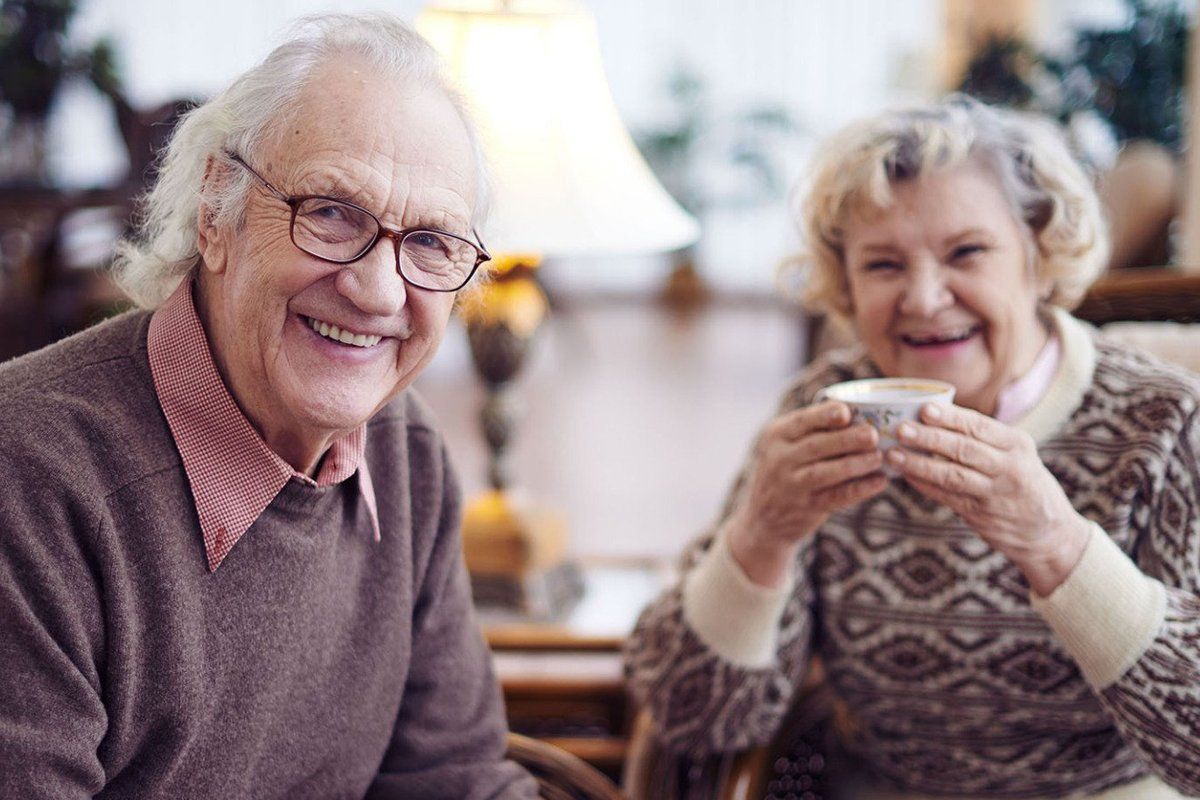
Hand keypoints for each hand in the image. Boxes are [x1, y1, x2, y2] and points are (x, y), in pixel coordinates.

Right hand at [727, 401, 886, 586]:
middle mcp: (779, 458)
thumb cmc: (787, 469)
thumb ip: (813, 429)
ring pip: (825, 472)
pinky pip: (836, 497)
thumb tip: (859, 411)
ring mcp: (791, 484)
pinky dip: (859, 489)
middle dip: (847, 439)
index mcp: (776, 435)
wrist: (764, 517)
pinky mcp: (806, 507)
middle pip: (816, 445)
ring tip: (879, 457)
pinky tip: (879, 482)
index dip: (824, 415)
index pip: (801, 421)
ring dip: (855, 464)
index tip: (847, 412)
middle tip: (873, 435)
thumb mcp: (787, 445)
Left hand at [885, 402, 1090, 595]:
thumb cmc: (1023, 481)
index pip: (980, 426)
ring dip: (920, 464)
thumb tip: (932, 415)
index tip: (924, 409)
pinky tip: (906, 476)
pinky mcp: (983, 516)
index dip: (951, 418)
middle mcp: (1011, 468)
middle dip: (930, 438)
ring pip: (953, 476)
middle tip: (901, 429)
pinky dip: (925, 486)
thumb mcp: (1017, 453)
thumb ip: (984, 438)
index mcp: (1017, 444)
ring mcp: (997, 494)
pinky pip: (948, 497)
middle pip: (964, 449)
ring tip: (894, 454)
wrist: (1049, 532)